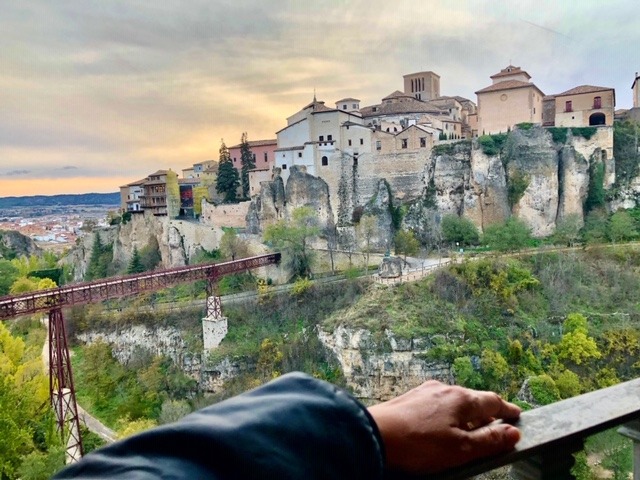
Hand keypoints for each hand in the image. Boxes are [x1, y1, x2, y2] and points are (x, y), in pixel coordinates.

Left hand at [368, 380, 520, 473]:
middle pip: (473, 399)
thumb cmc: (418, 444)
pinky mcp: (409, 400)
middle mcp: (444, 389)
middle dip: (487, 412)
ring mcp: (424, 392)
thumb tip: (513, 432)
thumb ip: (489, 441)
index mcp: (462, 399)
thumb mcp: (461, 449)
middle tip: (496, 425)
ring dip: (465, 414)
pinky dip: (446, 415)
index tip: (517, 416)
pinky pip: (436, 405)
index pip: (493, 401)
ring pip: (453, 401)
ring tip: (469, 429)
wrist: (374, 435)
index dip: (508, 410)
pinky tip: (441, 427)